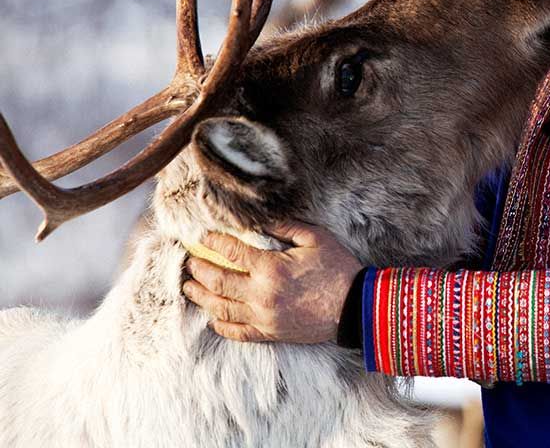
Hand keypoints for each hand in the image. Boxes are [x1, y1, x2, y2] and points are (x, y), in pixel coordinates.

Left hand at [181, 220, 361, 343]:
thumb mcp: (316, 239)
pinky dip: (221, 325)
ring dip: (201, 297)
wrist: (355, 307)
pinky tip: (213, 317)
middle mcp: (260, 294)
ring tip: (190, 287)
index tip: (203, 236)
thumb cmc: (338, 269)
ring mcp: (263, 317)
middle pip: (217, 281)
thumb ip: (286, 227)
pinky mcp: (270, 333)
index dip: (214, 242)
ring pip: (221, 308)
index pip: (231, 252)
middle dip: (199, 270)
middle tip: (189, 262)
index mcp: (271, 268)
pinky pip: (237, 332)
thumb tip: (261, 220)